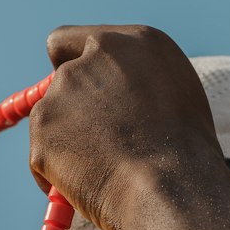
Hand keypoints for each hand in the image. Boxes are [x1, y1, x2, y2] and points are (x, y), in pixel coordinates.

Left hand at [28, 24, 223, 229]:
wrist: (170, 188)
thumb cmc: (187, 155)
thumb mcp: (178, 96)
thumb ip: (139, 82)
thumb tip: (117, 96)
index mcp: (130, 43)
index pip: (71, 41)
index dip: (72, 67)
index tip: (79, 92)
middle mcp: (91, 59)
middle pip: (58, 80)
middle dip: (71, 110)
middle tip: (99, 144)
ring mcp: (62, 92)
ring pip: (50, 120)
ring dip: (67, 144)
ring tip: (105, 171)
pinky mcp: (43, 128)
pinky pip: (41, 158)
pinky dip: (56, 175)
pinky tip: (91, 188)